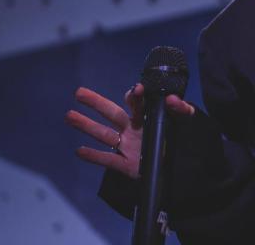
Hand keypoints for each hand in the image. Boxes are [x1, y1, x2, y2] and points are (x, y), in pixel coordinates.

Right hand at [67, 84, 194, 178]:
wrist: (180, 165)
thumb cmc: (180, 138)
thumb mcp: (186, 122)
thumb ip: (182, 110)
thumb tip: (172, 99)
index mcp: (146, 117)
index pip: (136, 103)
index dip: (135, 96)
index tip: (137, 90)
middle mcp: (133, 129)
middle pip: (111, 114)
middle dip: (95, 103)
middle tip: (79, 92)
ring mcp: (128, 146)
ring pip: (104, 135)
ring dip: (86, 126)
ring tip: (69, 116)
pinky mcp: (127, 164)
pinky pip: (107, 160)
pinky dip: (94, 156)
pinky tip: (79, 151)